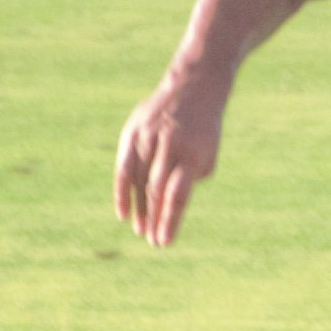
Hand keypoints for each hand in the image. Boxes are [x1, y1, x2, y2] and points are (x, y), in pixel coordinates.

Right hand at [114, 71, 225, 246]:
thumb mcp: (208, 152)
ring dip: (139, 209)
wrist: (193, 88)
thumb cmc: (204, 129)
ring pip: (139, 181)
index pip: (178, 195)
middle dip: (154, 219)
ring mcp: (148, 138)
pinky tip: (123, 213)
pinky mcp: (133, 132)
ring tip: (141, 230)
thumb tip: (171, 208)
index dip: (169, 220)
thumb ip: (191, 179)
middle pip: (157, 191)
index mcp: (192, 153)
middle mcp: (169, 145)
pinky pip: (123, 167)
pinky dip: (122, 191)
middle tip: (152, 241)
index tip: (164, 242)